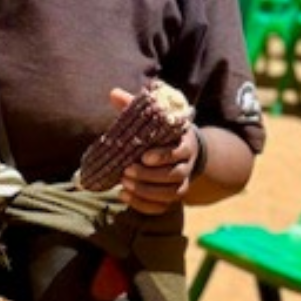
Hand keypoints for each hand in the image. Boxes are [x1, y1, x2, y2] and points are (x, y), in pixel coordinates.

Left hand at [109, 87, 197, 214]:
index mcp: (183, 143)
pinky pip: (162, 207)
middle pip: (174, 175)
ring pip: (170, 193)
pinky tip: (124, 196)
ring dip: (146, 191)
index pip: (179, 152)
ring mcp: (181, 183)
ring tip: (124, 184)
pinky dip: (143, 204)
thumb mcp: (150, 118)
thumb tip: (113, 93)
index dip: (163, 155)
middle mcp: (186, 165)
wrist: (177, 151)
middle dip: (149, 176)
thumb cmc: (158, 132)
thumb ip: (133, 106)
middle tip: (127, 171)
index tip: (144, 156)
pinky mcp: (172, 197)